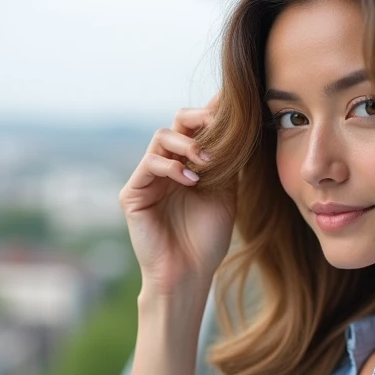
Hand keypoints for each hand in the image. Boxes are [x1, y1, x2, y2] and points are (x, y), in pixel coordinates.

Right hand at [119, 92, 236, 297]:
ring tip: (208, 161)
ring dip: (188, 143)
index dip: (211, 112)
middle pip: (177, 123)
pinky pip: (150, 163)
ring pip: (162, 137)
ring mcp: (147, 178)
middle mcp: (166, 166)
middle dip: (199, 118)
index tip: (232, 101)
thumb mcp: (226, 193)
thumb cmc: (207, 239)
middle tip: (219, 123)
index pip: (195, 129)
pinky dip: (172, 167)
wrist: (189, 273)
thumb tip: (241, 125)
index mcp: (187, 164)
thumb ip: (228, 161)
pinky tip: (191, 181)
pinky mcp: (133, 193)